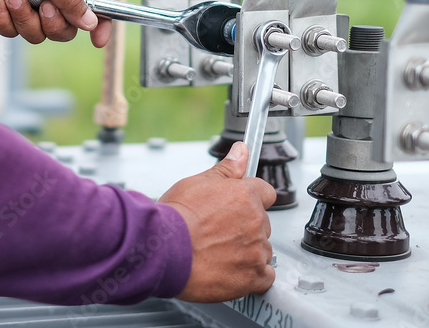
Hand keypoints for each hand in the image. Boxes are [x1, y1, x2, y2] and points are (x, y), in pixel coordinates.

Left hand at [0, 0, 111, 47]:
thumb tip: (92, 23)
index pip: (97, 4)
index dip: (101, 23)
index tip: (98, 41)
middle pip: (66, 29)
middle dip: (52, 21)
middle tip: (42, 4)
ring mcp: (30, 7)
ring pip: (38, 34)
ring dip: (22, 16)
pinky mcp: (8, 15)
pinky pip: (12, 32)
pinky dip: (2, 17)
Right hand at [158, 141, 275, 301]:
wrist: (163, 251)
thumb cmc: (175, 219)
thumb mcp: (197, 183)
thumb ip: (226, 168)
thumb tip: (241, 150)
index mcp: (245, 196)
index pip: (265, 193)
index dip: (250, 199)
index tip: (237, 207)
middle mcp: (256, 222)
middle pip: (261, 223)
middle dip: (244, 227)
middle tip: (218, 233)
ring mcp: (255, 251)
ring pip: (261, 250)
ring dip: (246, 252)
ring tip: (218, 254)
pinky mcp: (251, 278)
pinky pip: (265, 277)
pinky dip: (252, 276)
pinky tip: (231, 271)